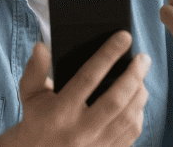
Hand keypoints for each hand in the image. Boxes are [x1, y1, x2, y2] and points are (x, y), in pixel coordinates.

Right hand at [11, 31, 150, 146]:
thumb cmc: (37, 119)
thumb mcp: (29, 94)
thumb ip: (34, 69)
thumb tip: (42, 47)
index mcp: (59, 112)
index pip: (88, 77)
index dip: (108, 55)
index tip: (124, 37)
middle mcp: (79, 130)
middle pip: (115, 99)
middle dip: (134, 74)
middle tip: (143, 57)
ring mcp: (95, 145)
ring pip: (127, 117)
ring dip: (140, 93)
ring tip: (142, 75)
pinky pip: (130, 133)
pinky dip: (138, 113)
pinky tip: (138, 99)